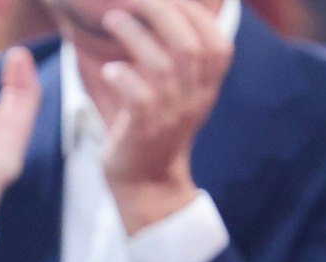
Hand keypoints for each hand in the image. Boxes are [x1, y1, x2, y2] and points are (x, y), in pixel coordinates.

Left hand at [99, 0, 231, 231]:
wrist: (145, 180)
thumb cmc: (153, 126)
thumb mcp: (178, 90)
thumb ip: (178, 56)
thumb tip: (167, 10)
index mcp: (207, 85)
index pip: (216, 42)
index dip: (194, 13)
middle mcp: (195, 98)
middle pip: (190, 45)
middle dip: (161, 13)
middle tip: (131, 0)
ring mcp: (171, 115)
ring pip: (162, 66)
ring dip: (134, 36)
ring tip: (112, 19)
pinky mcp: (144, 130)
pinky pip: (138, 96)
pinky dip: (123, 76)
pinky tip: (110, 69)